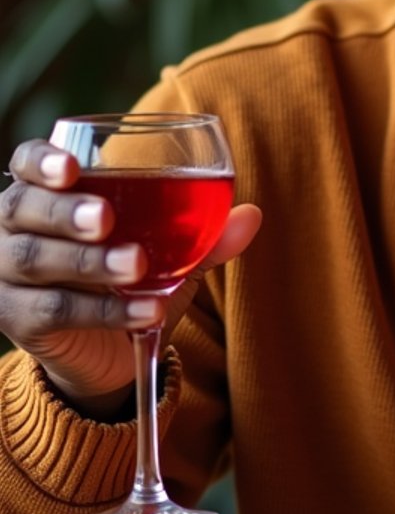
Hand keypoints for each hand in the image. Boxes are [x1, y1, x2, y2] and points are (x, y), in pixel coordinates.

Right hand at [0, 139, 260, 412]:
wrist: (114, 352)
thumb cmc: (134, 281)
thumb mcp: (173, 254)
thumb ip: (205, 233)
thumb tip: (251, 215)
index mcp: (48, 195)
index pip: (28, 164)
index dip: (44, 162)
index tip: (75, 166)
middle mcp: (16, 229)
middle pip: (23, 208)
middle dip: (66, 211)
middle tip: (107, 218)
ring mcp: (10, 276)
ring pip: (36, 259)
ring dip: (89, 262)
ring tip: (136, 266)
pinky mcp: (19, 321)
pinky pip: (55, 310)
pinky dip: (104, 310)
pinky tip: (145, 310)